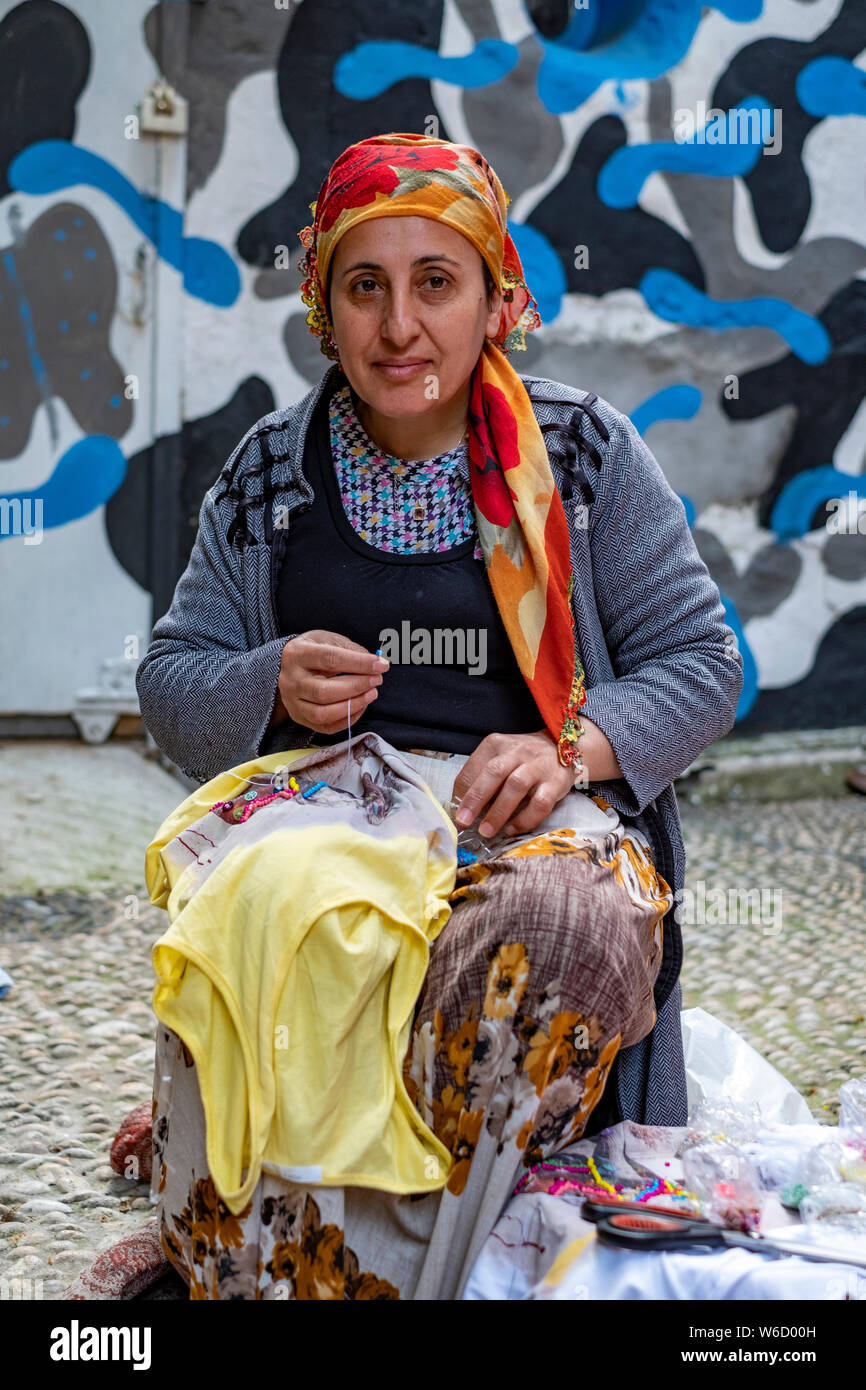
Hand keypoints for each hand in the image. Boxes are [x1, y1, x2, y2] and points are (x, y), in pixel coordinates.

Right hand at [274, 630, 388, 735]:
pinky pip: (325, 726)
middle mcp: (292, 680)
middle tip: (376, 680)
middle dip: (357, 687)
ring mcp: (293, 702)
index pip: (330, 659)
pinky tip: (360, 706)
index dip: (358, 663)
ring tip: (371, 693)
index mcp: (297, 654)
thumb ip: (351, 650)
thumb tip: (375, 664)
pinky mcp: (299, 717)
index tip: (380, 664)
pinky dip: (348, 719)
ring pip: (323, 713)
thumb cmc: (314, 651)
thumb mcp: (329, 640)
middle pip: (324, 691)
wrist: (290, 665)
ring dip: (353, 705)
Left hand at [450, 729, 577, 839]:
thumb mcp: (499, 757)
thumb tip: (464, 808)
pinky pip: (540, 803)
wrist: (560, 746)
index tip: (456, 812)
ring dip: (499, 811)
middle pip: (494, 772)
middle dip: (476, 798)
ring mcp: (538, 766)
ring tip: (486, 831)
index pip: (473, 767)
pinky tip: (512, 829)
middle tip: (464, 821)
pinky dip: (525, 819)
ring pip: (516, 786)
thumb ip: (482, 777)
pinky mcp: (555, 783)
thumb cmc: (522, 758)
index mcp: (496, 744)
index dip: (462, 792)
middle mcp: (517, 752)